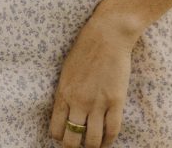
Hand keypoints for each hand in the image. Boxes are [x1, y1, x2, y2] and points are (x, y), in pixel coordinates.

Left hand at [48, 14, 136, 147]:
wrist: (107, 34)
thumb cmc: (85, 48)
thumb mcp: (67, 71)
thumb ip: (65, 93)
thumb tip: (65, 114)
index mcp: (63, 93)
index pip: (56, 130)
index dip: (60, 137)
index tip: (66, 135)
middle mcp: (79, 102)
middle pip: (72, 140)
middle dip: (74, 146)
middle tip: (79, 143)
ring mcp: (98, 103)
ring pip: (92, 141)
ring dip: (92, 146)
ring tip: (94, 143)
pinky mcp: (115, 101)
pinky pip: (112, 131)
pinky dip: (109, 141)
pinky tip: (107, 140)